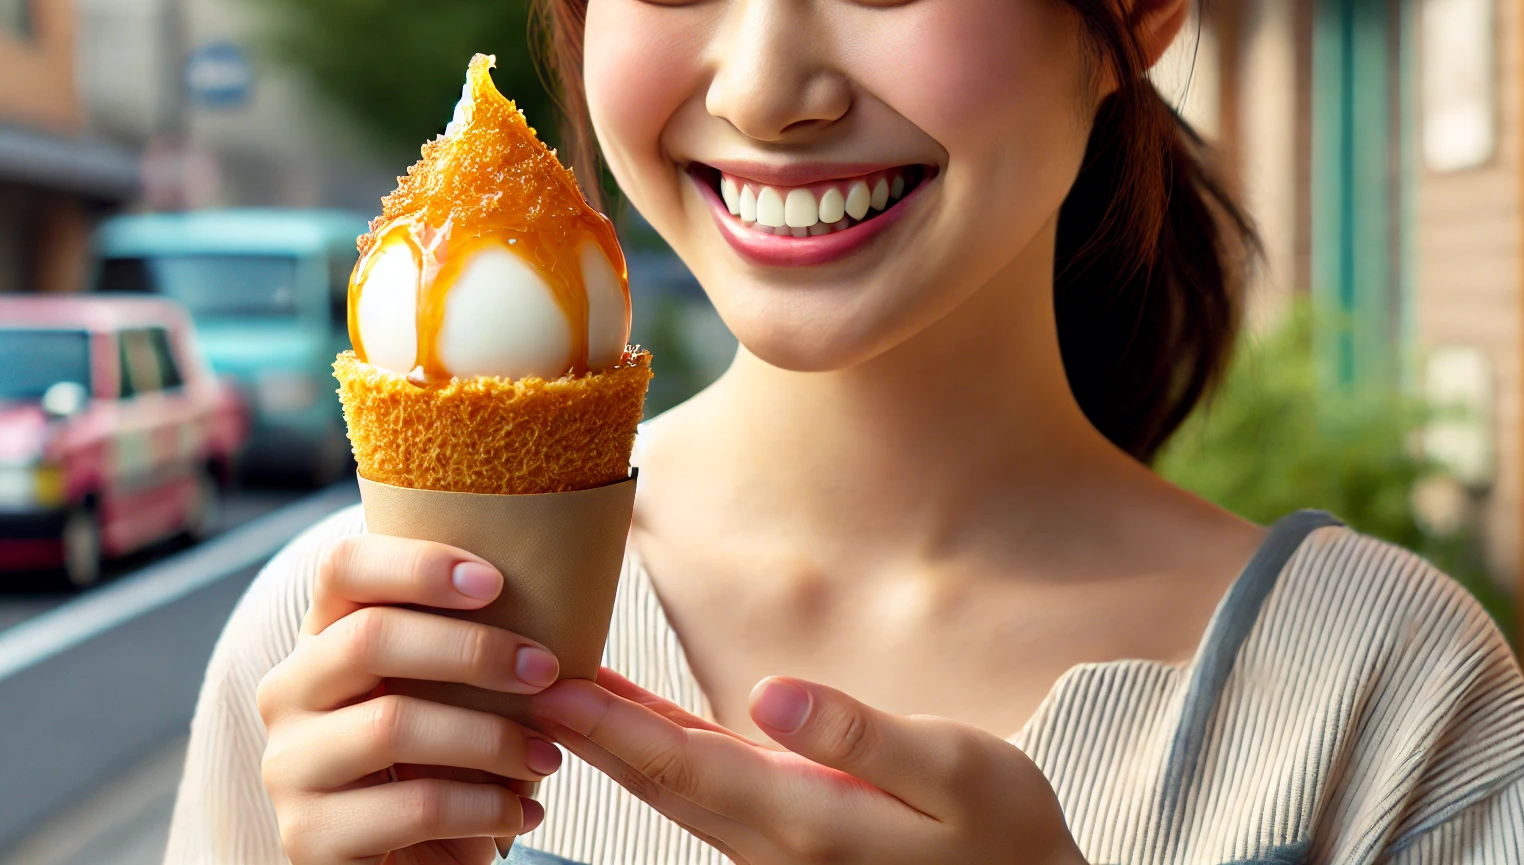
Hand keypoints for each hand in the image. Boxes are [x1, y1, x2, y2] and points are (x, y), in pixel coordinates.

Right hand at [257, 533, 563, 864]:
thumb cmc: (440, 764)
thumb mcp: (447, 694)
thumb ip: (471, 643)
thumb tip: (564, 597)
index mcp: (324, 638)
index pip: (344, 567)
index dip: (416, 564)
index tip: (494, 582)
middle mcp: (290, 693)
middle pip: (368, 638)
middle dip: (471, 650)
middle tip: (545, 671)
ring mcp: (288, 766)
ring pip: (391, 725)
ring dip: (489, 737)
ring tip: (547, 757)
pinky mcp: (308, 836)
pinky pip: (412, 806)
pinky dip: (483, 806)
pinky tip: (521, 812)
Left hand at [530, 669, 1084, 864]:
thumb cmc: (1004, 830)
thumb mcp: (953, 769)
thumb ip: (859, 736)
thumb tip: (772, 693)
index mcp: (804, 821)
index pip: (682, 764)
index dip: (609, 722)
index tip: (550, 681)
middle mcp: (772, 845)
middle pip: (657, 779)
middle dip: (585, 727)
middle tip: (519, 675)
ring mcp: (775, 852)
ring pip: (672, 790)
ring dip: (612, 741)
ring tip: (560, 689)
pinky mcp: (790, 844)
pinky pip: (703, 795)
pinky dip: (658, 755)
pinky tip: (637, 726)